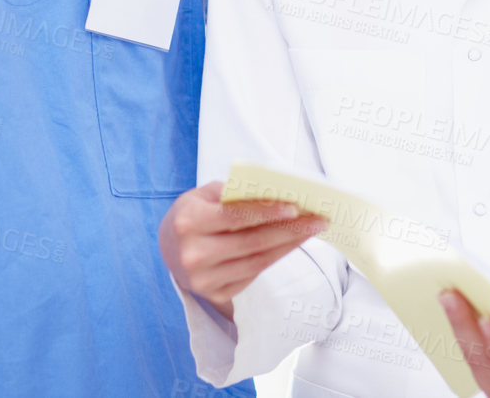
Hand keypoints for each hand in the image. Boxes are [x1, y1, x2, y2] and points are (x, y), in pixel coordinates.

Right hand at [158, 182, 327, 319]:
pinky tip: (292, 244)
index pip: (235, 217)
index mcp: (187, 223)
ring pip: (257, 261)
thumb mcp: (206, 195)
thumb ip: (236, 194)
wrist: (171, 249)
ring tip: (312, 230)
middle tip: (318, 219)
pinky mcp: (215, 295)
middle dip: (290, 230)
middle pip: (252, 242)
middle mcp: (193, 255)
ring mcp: (203, 280)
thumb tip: (280, 196)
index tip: (297, 207)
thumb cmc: (195, 213)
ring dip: (289, 244)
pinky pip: (254, 273)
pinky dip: (276, 257)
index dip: (267, 212)